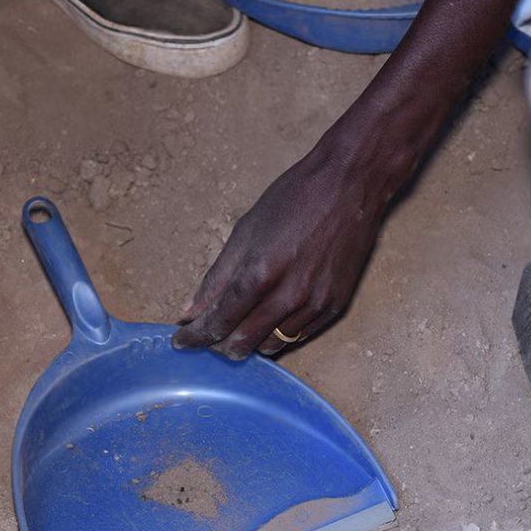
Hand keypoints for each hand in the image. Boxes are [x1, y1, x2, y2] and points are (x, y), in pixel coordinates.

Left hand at [174, 148, 388, 357]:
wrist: (349, 185)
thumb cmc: (294, 199)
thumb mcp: (245, 231)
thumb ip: (217, 277)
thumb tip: (189, 310)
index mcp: (259, 274)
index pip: (219, 322)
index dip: (195, 337)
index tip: (181, 341)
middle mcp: (288, 297)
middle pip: (243, 343)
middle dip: (218, 345)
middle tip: (207, 336)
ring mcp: (315, 305)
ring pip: (272, 345)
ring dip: (249, 342)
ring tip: (236, 327)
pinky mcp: (335, 306)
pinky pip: (299, 336)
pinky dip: (277, 335)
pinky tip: (267, 321)